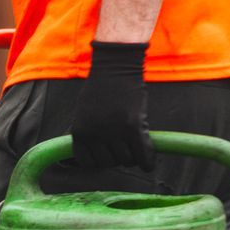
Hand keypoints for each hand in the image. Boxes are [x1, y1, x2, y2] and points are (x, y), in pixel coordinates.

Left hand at [71, 41, 156, 170]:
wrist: (116, 66)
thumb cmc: (101, 87)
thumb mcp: (84, 113)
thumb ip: (88, 133)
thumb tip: (95, 155)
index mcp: (80, 132)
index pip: (87, 162)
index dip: (99, 161)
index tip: (107, 156)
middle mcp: (95, 134)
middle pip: (108, 162)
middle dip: (117, 158)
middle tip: (124, 148)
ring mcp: (114, 131)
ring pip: (126, 160)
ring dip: (132, 157)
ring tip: (135, 147)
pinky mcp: (133, 126)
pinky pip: (142, 154)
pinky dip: (147, 161)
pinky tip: (149, 163)